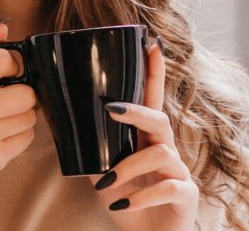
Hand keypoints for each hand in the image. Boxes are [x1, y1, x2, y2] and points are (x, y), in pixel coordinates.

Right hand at [0, 22, 36, 196]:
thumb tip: (3, 28)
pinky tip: (1, 136)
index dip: (11, 65)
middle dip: (22, 95)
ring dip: (21, 117)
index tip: (6, 74)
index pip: (3, 59)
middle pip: (26, 93)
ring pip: (30, 116)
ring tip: (0, 120)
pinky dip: (20, 136)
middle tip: (7, 100)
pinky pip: (28, 137)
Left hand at [89, 42, 198, 230]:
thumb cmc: (128, 203)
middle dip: (136, 111)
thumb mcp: (104, 173)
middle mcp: (167, 151)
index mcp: (148, 141)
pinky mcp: (186, 196)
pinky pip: (169, 187)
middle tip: (110, 108)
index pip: (153, 101)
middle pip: (159, 119)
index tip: (151, 45)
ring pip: (160, 153)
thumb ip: (94, 149)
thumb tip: (62, 121)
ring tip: (106, 183)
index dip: (154, 74)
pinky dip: (142, 195)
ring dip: (129, 166)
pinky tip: (123, 203)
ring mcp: (180, 173)